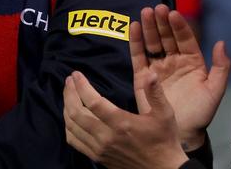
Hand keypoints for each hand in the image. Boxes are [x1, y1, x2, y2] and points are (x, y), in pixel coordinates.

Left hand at [63, 69, 187, 168]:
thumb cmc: (164, 140)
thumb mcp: (165, 114)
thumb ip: (155, 93)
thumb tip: (151, 73)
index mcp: (122, 124)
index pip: (93, 102)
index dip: (81, 86)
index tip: (76, 74)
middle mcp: (106, 137)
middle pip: (76, 113)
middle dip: (69, 94)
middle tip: (69, 81)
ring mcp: (100, 149)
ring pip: (72, 127)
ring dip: (66, 108)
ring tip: (68, 94)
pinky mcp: (97, 157)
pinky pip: (74, 141)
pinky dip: (68, 126)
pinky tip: (70, 116)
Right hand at [131, 4, 229, 149]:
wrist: (181, 134)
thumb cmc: (200, 114)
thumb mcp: (215, 91)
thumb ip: (221, 68)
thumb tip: (221, 43)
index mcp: (192, 62)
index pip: (185, 39)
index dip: (179, 26)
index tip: (174, 14)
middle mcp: (174, 61)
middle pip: (166, 37)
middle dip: (162, 23)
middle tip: (157, 9)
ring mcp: (158, 67)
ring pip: (152, 43)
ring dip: (149, 27)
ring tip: (145, 12)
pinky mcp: (143, 76)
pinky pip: (138, 56)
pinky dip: (135, 41)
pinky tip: (134, 27)